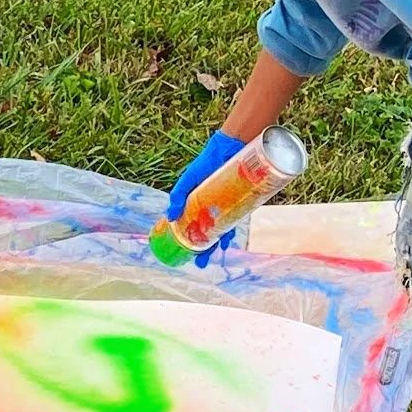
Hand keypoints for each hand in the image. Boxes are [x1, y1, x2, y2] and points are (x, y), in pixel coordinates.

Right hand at [164, 129, 244, 267]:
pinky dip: (232, 230)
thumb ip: (178, 196)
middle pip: (209, 232)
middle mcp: (214, 208)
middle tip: (200, 263)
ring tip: (215, 254)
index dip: (190, 240)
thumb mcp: (189, 180)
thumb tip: (169, 217)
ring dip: (219, 243)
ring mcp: (228, 207)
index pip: (194, 226)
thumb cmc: (207, 162)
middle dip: (205, 249)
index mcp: (200, 204)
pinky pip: (236, 221)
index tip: (186, 254)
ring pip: (223, 229)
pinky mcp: (241, 203)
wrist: (230, 148)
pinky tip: (228, 240)